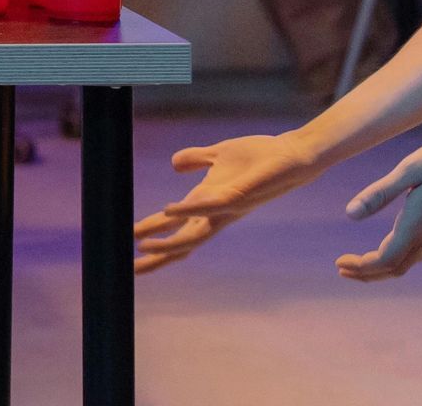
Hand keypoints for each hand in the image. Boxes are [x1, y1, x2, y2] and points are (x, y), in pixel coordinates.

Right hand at [133, 133, 320, 274]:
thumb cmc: (258, 157)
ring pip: (192, 236)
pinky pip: (209, 208)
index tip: (131, 244)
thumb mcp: (218, 155)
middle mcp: (216, 214)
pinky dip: (187, 210)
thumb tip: (174, 165)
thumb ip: (197, 159)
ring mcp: (226, 209)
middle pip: (182, 243)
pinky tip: (169, 209)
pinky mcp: (237, 197)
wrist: (290, 154)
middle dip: (157, 256)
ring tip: (142, 247)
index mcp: (208, 205)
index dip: (154, 235)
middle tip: (131, 268)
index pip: (176, 227)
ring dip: (166, 243)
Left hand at [335, 130, 421, 281]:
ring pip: (408, 263)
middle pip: (395, 268)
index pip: (385, 260)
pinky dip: (398, 258)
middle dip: (367, 273)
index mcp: (418, 224)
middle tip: (342, 269)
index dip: (361, 267)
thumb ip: (380, 193)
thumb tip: (349, 214)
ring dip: (381, 268)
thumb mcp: (410, 168)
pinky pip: (419, 254)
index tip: (339, 264)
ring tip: (358, 263)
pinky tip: (388, 247)